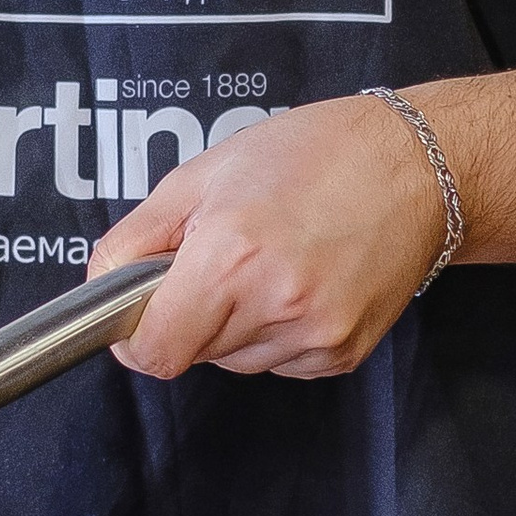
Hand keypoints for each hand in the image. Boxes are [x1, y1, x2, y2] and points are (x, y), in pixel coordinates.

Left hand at [85, 93, 450, 381]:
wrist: (414, 167)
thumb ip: (137, 238)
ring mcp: (316, 334)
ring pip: (235, 360)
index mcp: (231, 254)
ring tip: (269, 261)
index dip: (134, 337)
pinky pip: (279, 361)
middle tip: (220, 258)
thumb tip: (102, 286)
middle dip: (189, 314)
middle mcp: (276, 303)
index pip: (155, 350)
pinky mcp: (343, 353)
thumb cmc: (311, 155)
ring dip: (234, 324)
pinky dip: (275, 331)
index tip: (137, 315)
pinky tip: (300, 280)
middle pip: (193, 354)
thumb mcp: (202, 174)